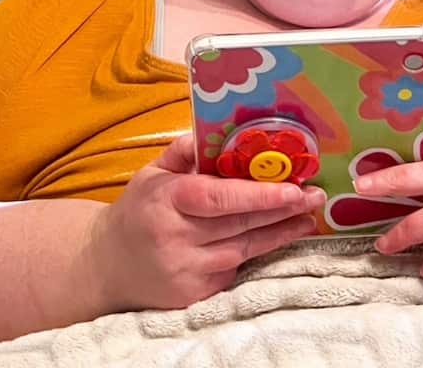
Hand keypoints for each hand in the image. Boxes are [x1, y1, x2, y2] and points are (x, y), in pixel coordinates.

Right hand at [92, 133, 325, 312]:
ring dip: (280, 232)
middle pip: (240, 223)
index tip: (292, 187)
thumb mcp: (152, 173)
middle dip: (283, 209)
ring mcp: (186, 270)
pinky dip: (259, 253)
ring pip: (246, 249)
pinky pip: (236, 269)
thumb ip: (185, 151)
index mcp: (165, 200)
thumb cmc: (137, 212)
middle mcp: (175, 237)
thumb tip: (216, 128)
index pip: (218, 197)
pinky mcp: (195, 295)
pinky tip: (280, 237)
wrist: (107, 267)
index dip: (258, 194)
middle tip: (315, 195)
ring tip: (308, 217)